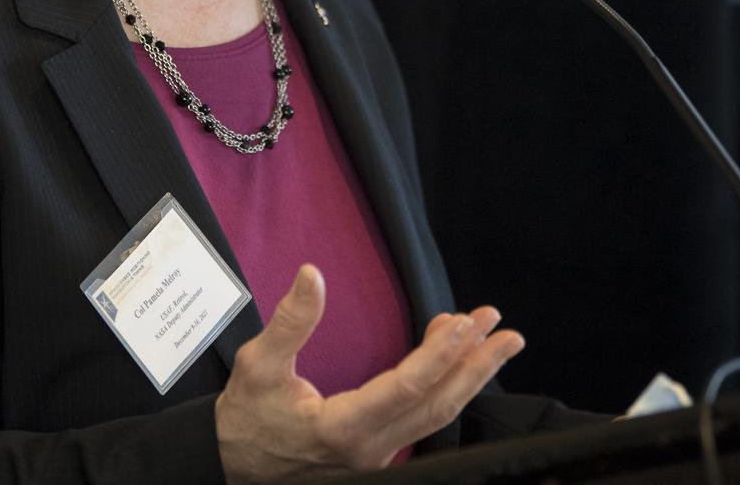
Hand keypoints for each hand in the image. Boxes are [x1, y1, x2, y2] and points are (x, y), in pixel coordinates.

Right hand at [215, 264, 524, 482]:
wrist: (234, 465)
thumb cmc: (247, 416)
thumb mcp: (258, 365)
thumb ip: (290, 321)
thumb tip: (313, 274)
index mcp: (342, 427)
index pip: (407, 388)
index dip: (441, 354)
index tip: (468, 322)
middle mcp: (369, 448)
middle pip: (437, 407)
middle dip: (475, 367)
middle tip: (505, 331)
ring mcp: (376, 456)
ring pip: (434, 416)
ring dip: (466, 377)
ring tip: (490, 338)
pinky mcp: (376, 453)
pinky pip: (422, 419)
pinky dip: (444, 386)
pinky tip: (450, 359)